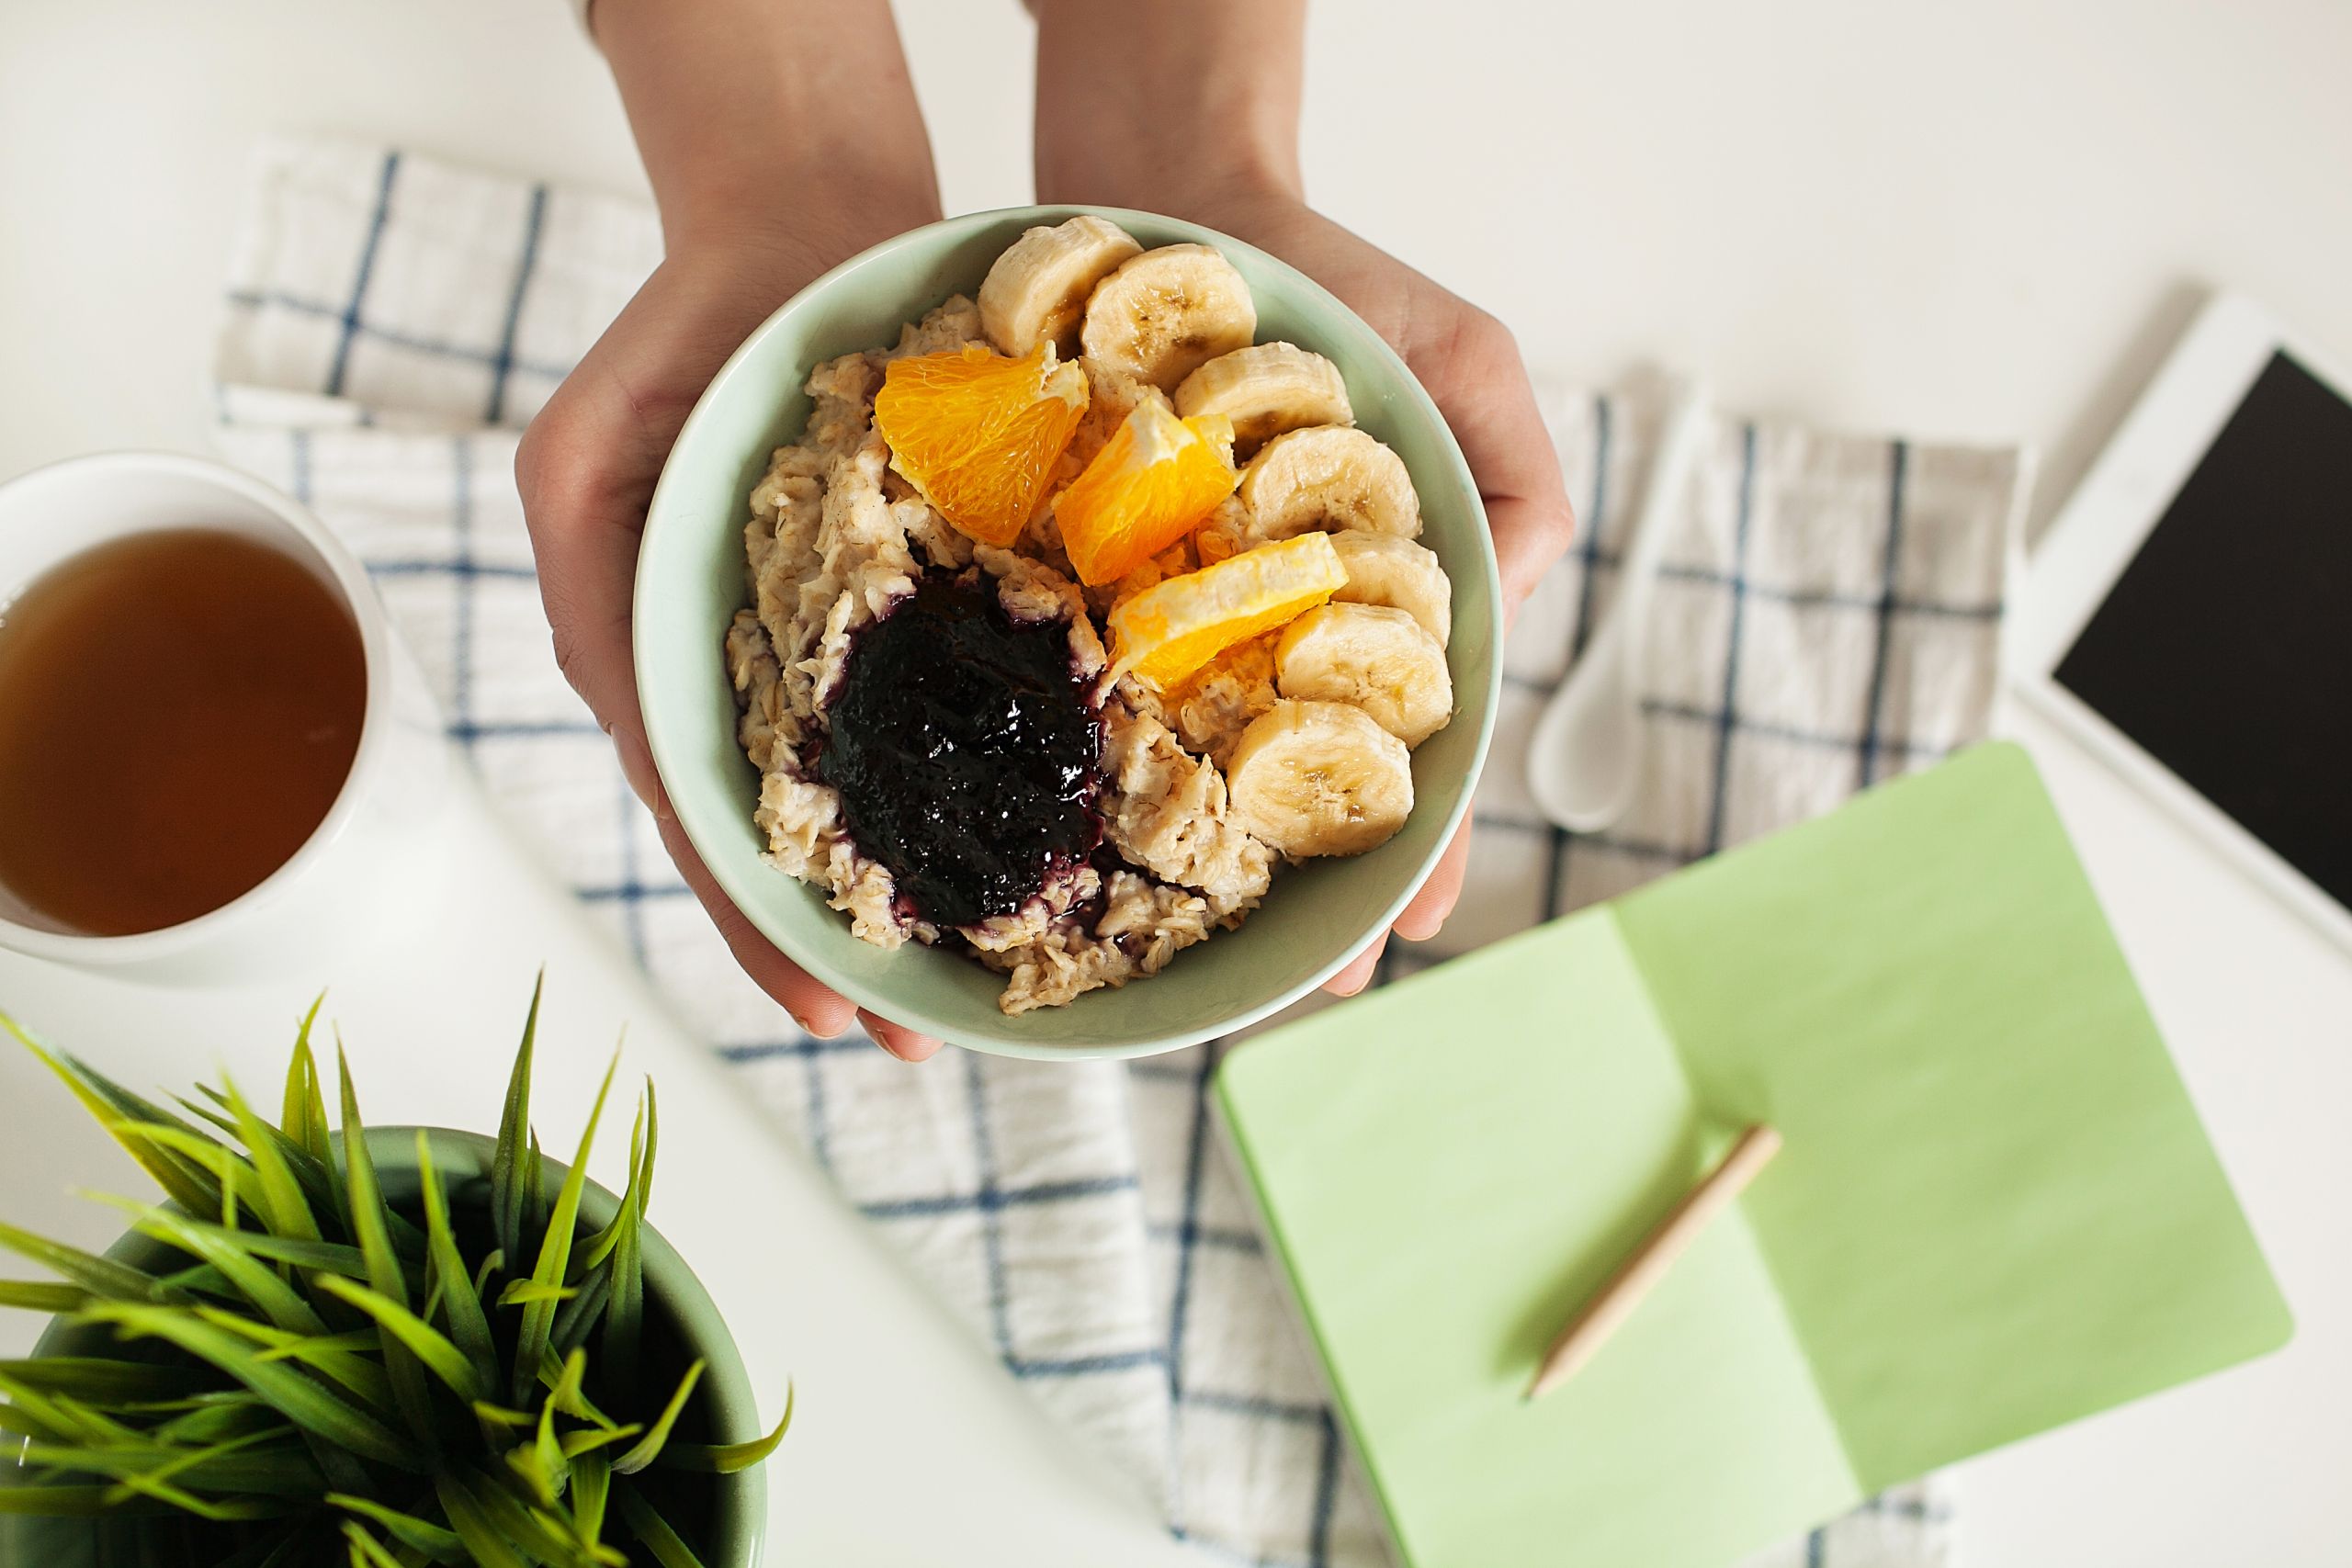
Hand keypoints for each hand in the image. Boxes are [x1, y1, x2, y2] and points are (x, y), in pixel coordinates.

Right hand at [518, 0, 946, 1059]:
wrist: (803, 224)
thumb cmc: (681, 334)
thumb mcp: (584, 456)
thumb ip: (594, 594)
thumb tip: (621, 714)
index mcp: (659, 670)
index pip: (710, 824)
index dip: (762, 924)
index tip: (827, 1010)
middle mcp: (748, 677)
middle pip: (801, 837)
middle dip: (856, 941)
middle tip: (922, 1036)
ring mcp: (833, 649)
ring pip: (882, 789)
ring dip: (932, 877)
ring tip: (997, 972)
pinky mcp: (914, 605)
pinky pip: (952, 704)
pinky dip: (986, 770)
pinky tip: (1043, 825)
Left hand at [1031, 0, 1578, 991]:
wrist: (1167, 192)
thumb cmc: (1336, 278)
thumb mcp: (1460, 355)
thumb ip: (1509, 476)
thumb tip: (1504, 606)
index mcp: (1365, 616)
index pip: (1409, 766)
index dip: (1414, 857)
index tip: (1400, 936)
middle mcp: (1264, 641)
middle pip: (1289, 802)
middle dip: (1292, 907)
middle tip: (1282, 998)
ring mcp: (1163, 625)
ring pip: (1173, 774)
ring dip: (1170, 869)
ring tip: (1148, 963)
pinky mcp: (1069, 587)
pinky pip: (1065, 682)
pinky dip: (1062, 755)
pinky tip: (1042, 827)